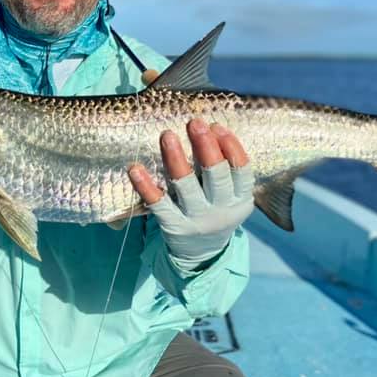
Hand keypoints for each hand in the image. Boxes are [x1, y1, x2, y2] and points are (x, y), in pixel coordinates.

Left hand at [128, 119, 254, 265]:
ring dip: (176, 159)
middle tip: (195, 123)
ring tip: (167, 135)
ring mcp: (195, 219)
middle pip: (215, 175)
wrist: (202, 252)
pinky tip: (136, 169)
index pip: (241, 170)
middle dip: (205, 147)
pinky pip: (158, 204)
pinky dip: (146, 186)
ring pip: (185, 186)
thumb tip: (208, 128)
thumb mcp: (229, 193)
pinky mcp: (172, 225)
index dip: (231, 147)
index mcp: (240, 198)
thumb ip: (222, 166)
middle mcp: (220, 209)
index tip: (217, 126)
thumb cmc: (215, 208)